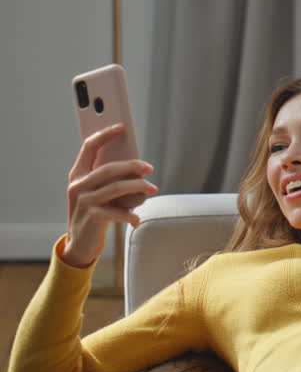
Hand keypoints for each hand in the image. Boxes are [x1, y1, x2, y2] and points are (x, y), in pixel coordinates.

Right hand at [62, 123, 158, 268]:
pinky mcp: (94, 217)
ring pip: (117, 187)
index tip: (121, 127)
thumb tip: (135, 165)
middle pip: (109, 168)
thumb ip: (106, 179)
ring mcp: (85, 201)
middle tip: (149, 167)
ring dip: (139, 187)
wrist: (80, 244)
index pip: (88, 147)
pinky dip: (132, 215)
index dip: (105, 134)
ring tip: (153, 189)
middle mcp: (78, 185)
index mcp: (77, 174)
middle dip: (132, 166)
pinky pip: (120, 211)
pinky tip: (137, 219)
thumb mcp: (95, 193)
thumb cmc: (93, 214)